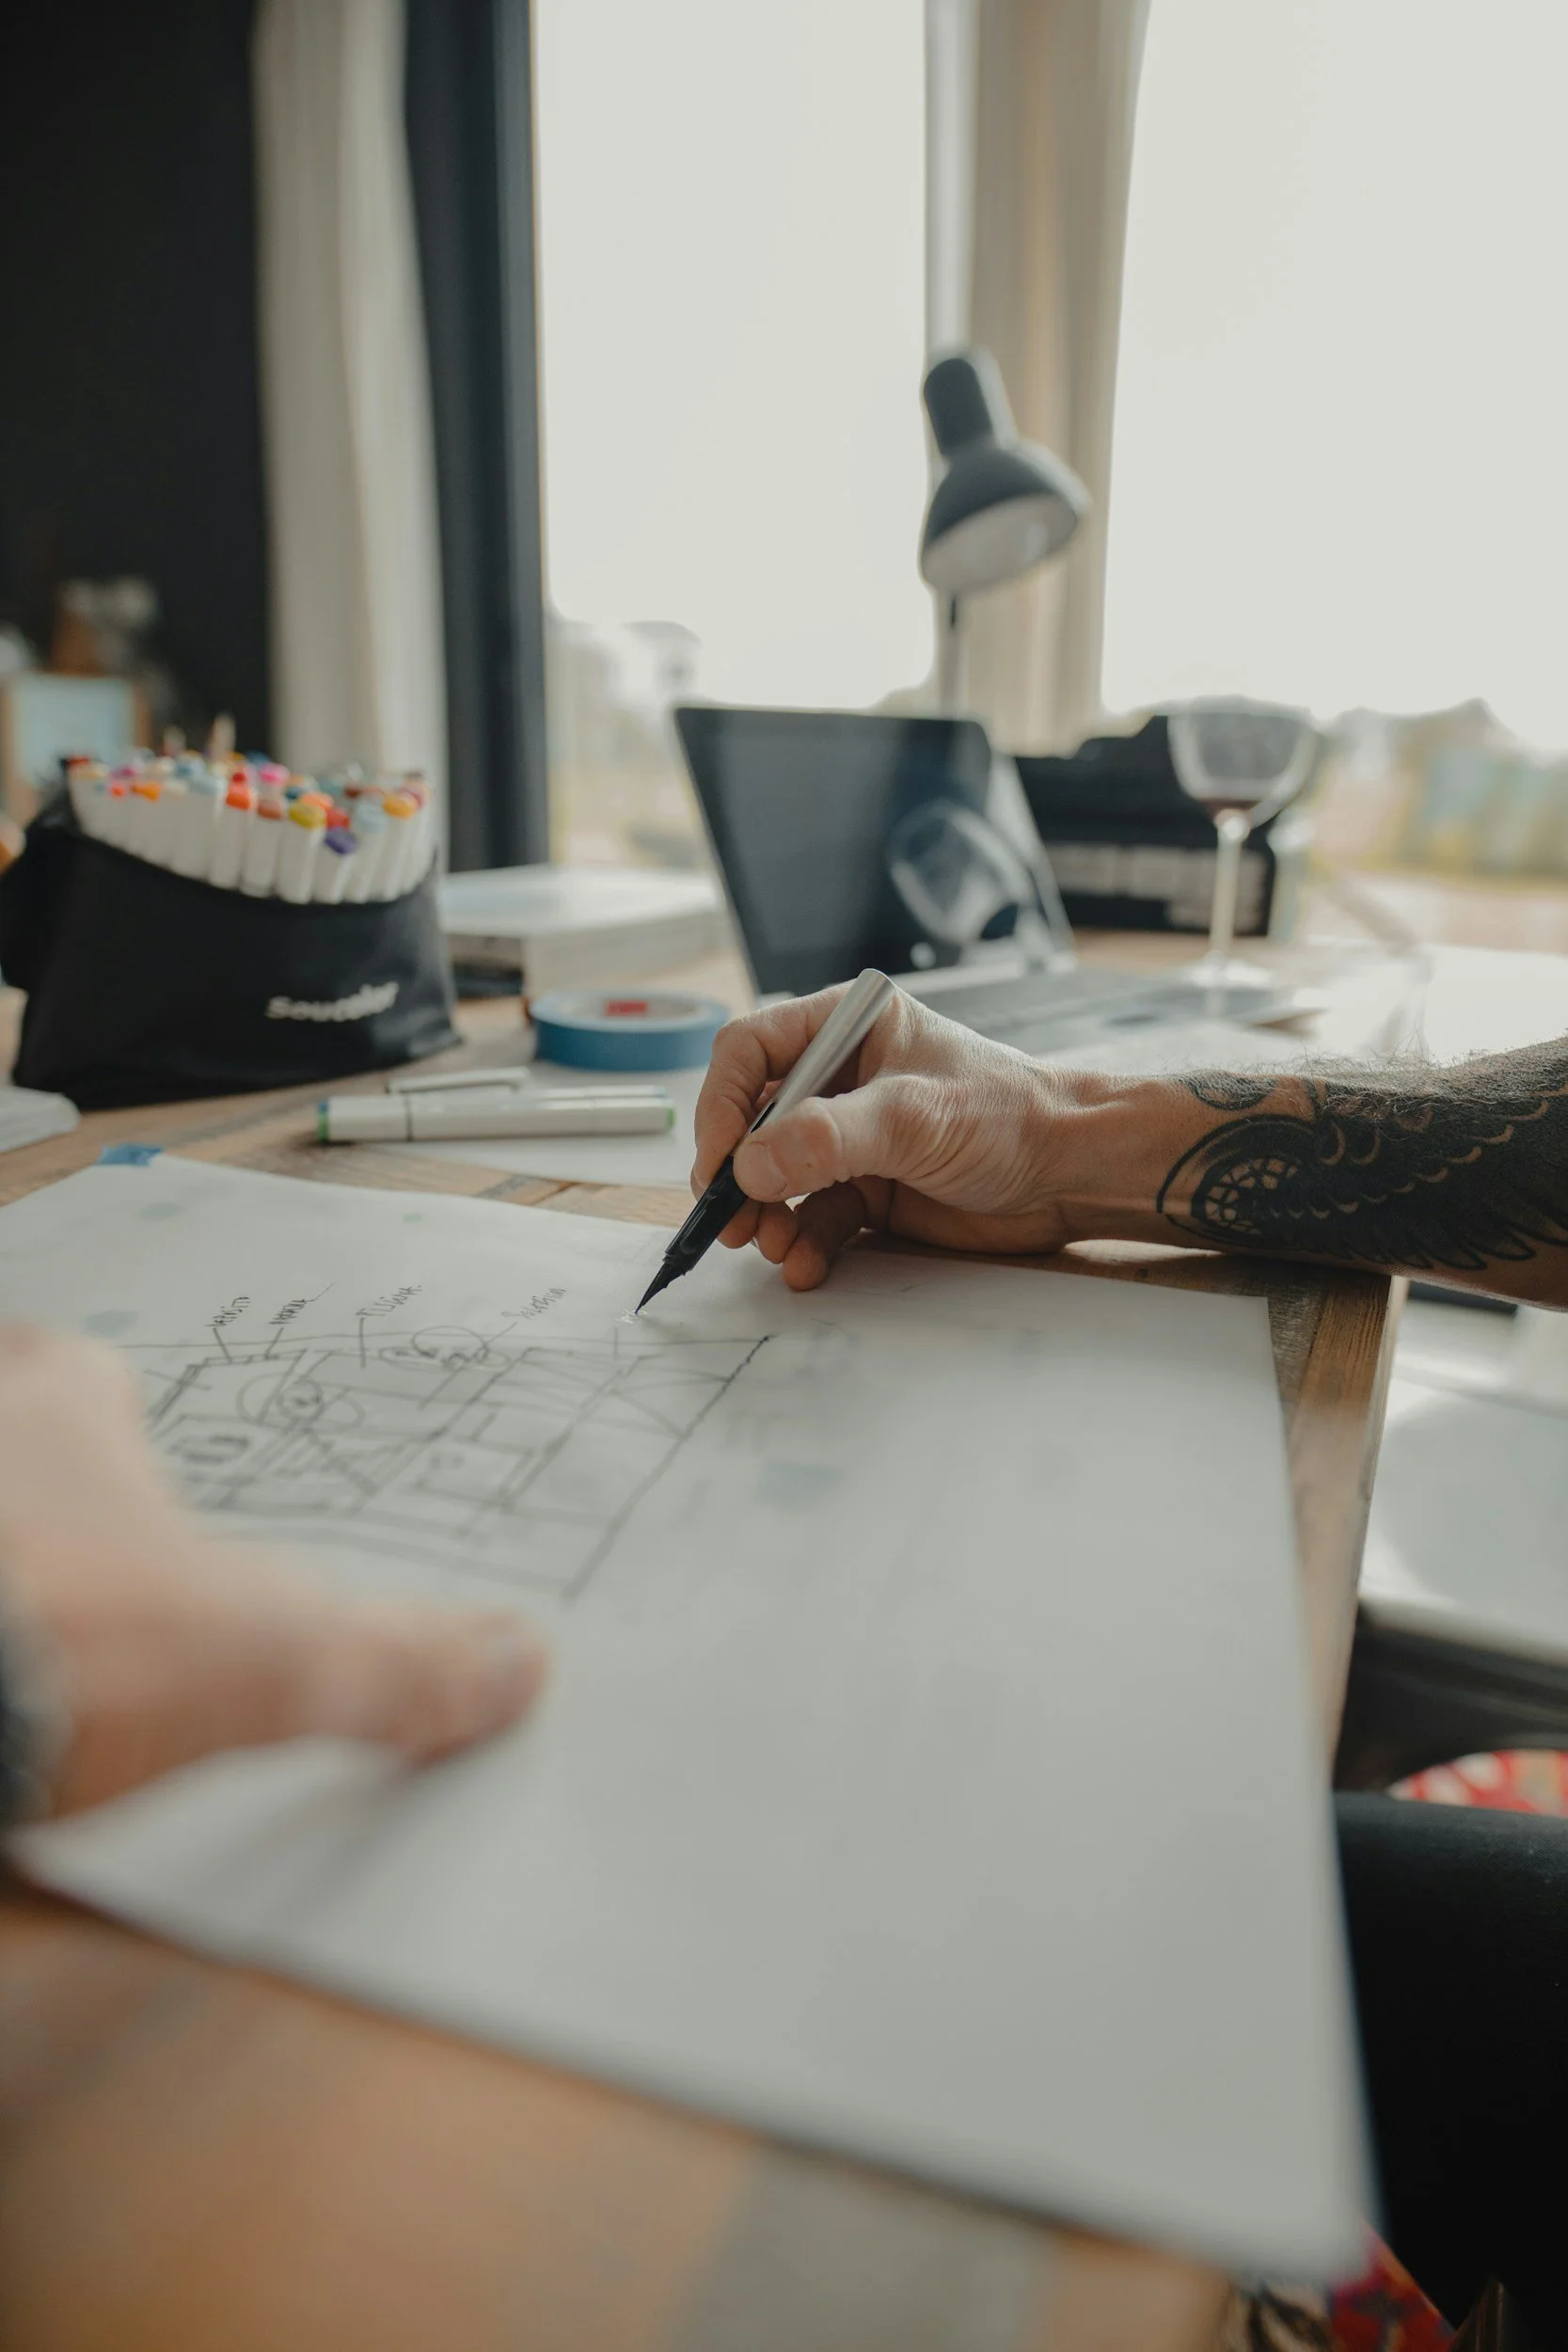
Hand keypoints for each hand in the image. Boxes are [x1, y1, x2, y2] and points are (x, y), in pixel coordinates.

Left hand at [0, 1328, 545, 1818]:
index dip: (120, 1429)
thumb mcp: (265, 1660)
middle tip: (78, 1579)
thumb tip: (509, 1667)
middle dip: (41, 1501)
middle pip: (8, 1443)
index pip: (86, 1378)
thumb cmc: (56, 1637)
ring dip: (5, 1574)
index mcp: (57, 1406)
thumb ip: (397, 1663)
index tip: (145, 1483)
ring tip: (20, 1650)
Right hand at [692, 986, 1099, 1289]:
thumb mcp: (915, 1116)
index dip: (722, 1105)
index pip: (750, 1050)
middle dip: (738, 1173)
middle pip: (752, 1120)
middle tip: (730, 1218)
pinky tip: (807, 1262)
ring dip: (765, 1215)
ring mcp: (852, 1136)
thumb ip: (828, 1137)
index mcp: (845, 1025)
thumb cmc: (1012, 1114)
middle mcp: (840, 1076)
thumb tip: (751, 1164)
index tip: (719, 1161)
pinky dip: (801, 1242)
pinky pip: (811, 1216)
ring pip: (775, 1175)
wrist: (1072, 1173)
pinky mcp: (867, 1189)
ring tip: (773, 1244)